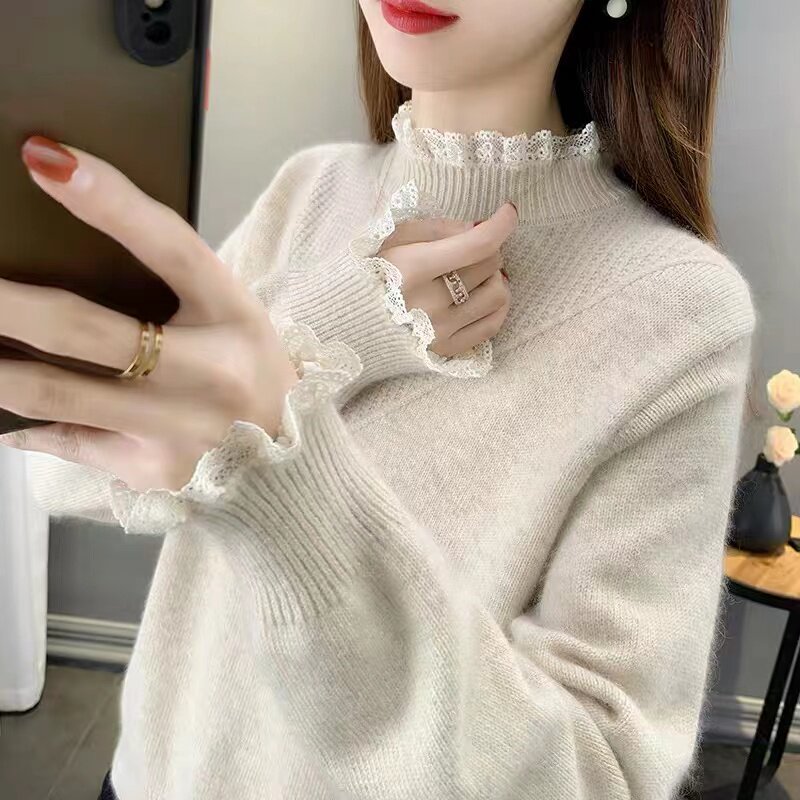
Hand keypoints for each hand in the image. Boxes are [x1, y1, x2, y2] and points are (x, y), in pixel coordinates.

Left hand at [0, 137, 299, 492]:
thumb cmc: (252, 374)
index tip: (44, 158)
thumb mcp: (236, 318)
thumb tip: (72, 256)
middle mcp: (211, 374)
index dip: (111, 204)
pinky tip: (7, 418)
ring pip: (55, 395)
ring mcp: (178, 429)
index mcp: (237, 318)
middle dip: (6, 304)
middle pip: (87, 331)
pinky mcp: (152, 471)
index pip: (174, 249)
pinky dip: (26, 427)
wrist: (292, 468)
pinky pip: (68, 442)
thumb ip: (175, 287)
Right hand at [378, 202, 516, 357]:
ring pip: (498, 293)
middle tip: (467, 249)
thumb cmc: (365, 274)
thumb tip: (479, 227)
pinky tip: (480, 295)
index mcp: (411, 269)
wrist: (340, 325)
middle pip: (489, 264)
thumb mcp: (389, 237)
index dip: (501, 223)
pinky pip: (493, 324)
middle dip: (485, 249)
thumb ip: (435, 228)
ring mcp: (440, 331)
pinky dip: (495, 305)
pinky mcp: (445, 350)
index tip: (508, 211)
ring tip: (473, 274)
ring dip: (493, 277)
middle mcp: (429, 304)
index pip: (476, 245)